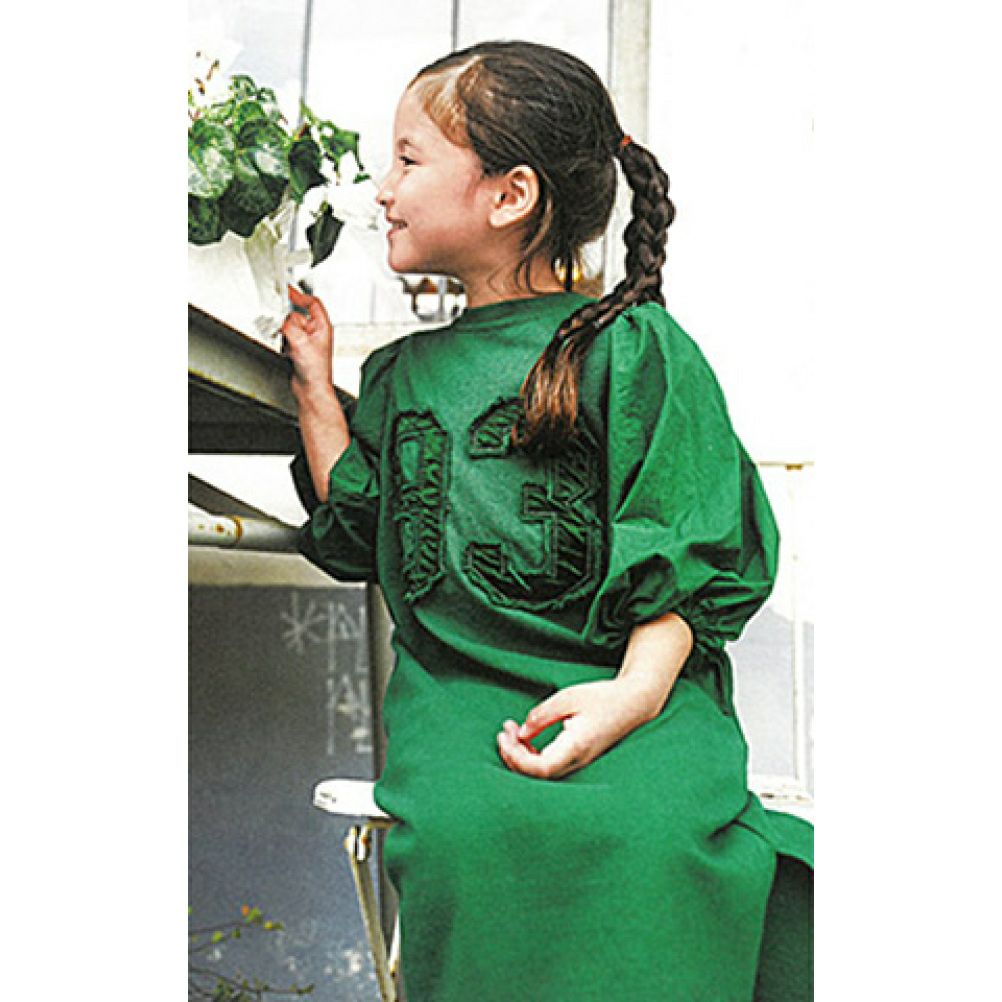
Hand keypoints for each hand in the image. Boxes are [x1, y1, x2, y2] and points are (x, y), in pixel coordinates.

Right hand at [281, 284, 333, 401]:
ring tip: (292, 349)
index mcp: (323, 327)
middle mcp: (315, 333)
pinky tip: (289, 354)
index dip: (300, 296)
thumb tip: (281, 320)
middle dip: (289, 324)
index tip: (288, 291)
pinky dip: (284, 345)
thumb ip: (289, 326)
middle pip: (295, 316)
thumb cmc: (315, 371)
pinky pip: (285, 339)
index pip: (312, 303)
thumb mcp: (300, 342)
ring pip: (288, 328)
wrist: (311, 390)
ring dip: (286, 336)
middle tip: (287, 333)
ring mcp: (306, 341)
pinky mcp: (298, 350)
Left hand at [496, 675, 667, 780]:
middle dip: (514, 756)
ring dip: (521, 755)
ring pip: (543, 773)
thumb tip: (522, 732)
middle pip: (538, 775)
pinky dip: (533, 755)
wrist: (633, 703)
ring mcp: (580, 763)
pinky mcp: (578, 759)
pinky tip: (526, 737)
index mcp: (577, 746)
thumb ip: (542, 715)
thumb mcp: (568, 697)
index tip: (505, 736)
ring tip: (510, 730)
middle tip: (504, 731)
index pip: (541, 769)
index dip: (517, 758)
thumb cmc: (602, 697)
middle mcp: (579, 760)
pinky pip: (551, 766)